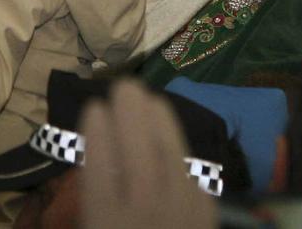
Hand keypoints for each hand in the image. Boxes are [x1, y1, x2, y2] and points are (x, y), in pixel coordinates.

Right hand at [79, 80, 216, 228]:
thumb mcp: (96, 226)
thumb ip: (95, 203)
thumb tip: (98, 169)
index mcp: (107, 220)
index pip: (100, 166)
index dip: (97, 133)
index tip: (95, 107)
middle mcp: (144, 209)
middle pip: (138, 153)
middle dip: (132, 114)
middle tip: (125, 85)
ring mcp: (181, 210)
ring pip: (172, 156)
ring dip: (162, 122)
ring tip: (152, 99)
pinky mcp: (206, 214)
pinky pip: (190, 174)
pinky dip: (178, 152)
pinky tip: (172, 141)